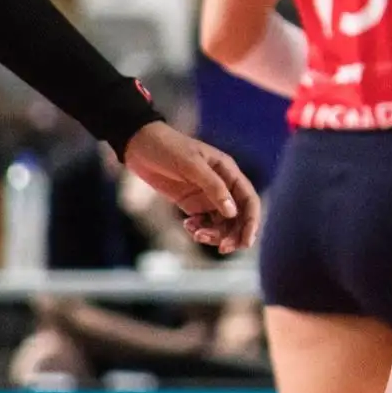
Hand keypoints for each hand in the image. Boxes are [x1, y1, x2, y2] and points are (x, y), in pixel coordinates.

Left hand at [120, 122, 260, 254]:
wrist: (139, 145)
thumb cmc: (168, 148)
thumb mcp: (192, 164)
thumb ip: (213, 187)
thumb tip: (232, 212)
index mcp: (228, 172)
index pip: (249, 200)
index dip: (252, 222)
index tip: (246, 242)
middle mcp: (222, 186)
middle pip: (238, 216)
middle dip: (233, 234)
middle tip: (221, 247)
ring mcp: (206, 196)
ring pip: (221, 223)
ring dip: (214, 234)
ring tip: (196, 234)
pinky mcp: (191, 203)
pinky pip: (203, 222)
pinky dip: (199, 229)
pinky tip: (187, 226)